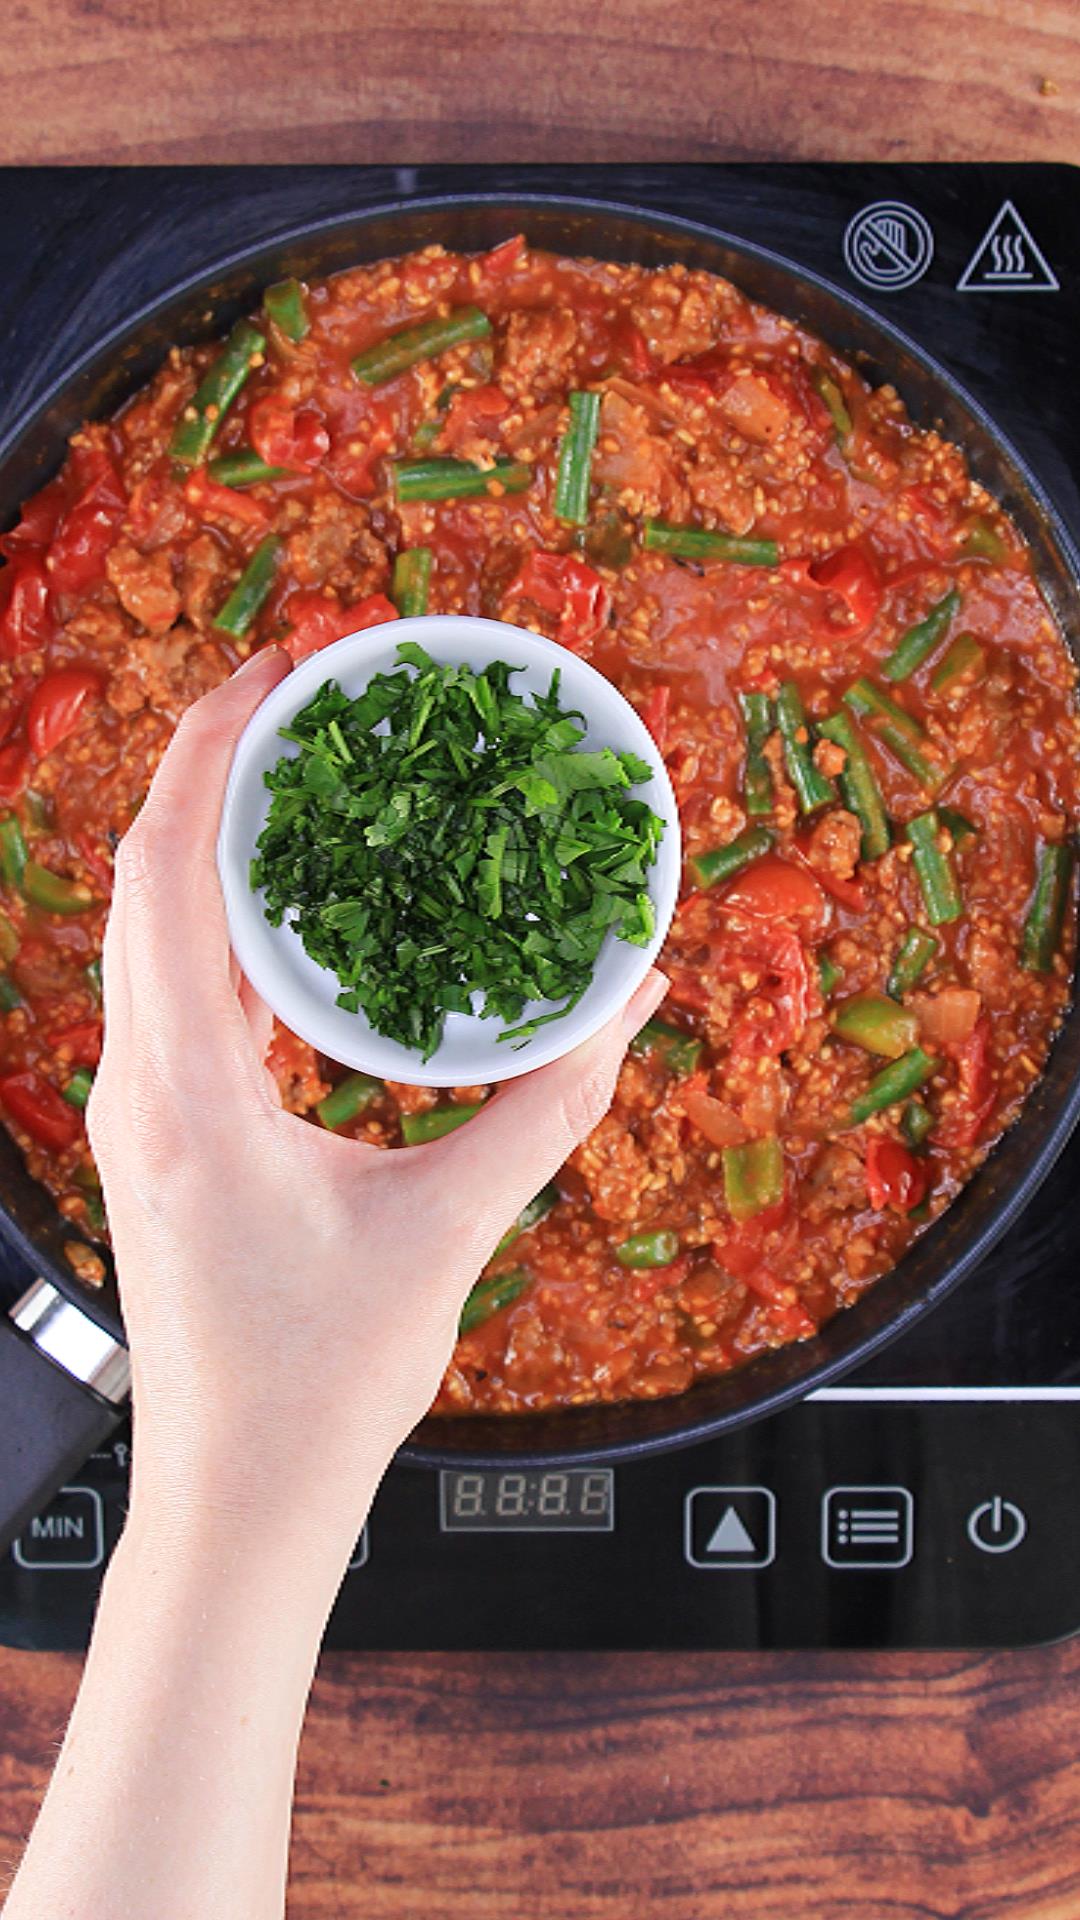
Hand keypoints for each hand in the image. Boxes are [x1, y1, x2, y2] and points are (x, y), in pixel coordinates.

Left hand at [88, 645, 666, 1560]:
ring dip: (209, 842)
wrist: (237, 1498)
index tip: (275, 677)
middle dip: (209, 768)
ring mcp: (139, 1111)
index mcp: (188, 1093)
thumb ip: (546, 1108)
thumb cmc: (318, 1387)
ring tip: (301, 781)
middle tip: (300, 700)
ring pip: (146, 931)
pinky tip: (295, 913)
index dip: (209, 753)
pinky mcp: (160, 1136)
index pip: (166, 874)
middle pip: (143, 878)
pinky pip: (171, 988)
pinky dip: (220, 922)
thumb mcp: (450, 1233)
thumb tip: (629, 1002)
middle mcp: (140, 1086)